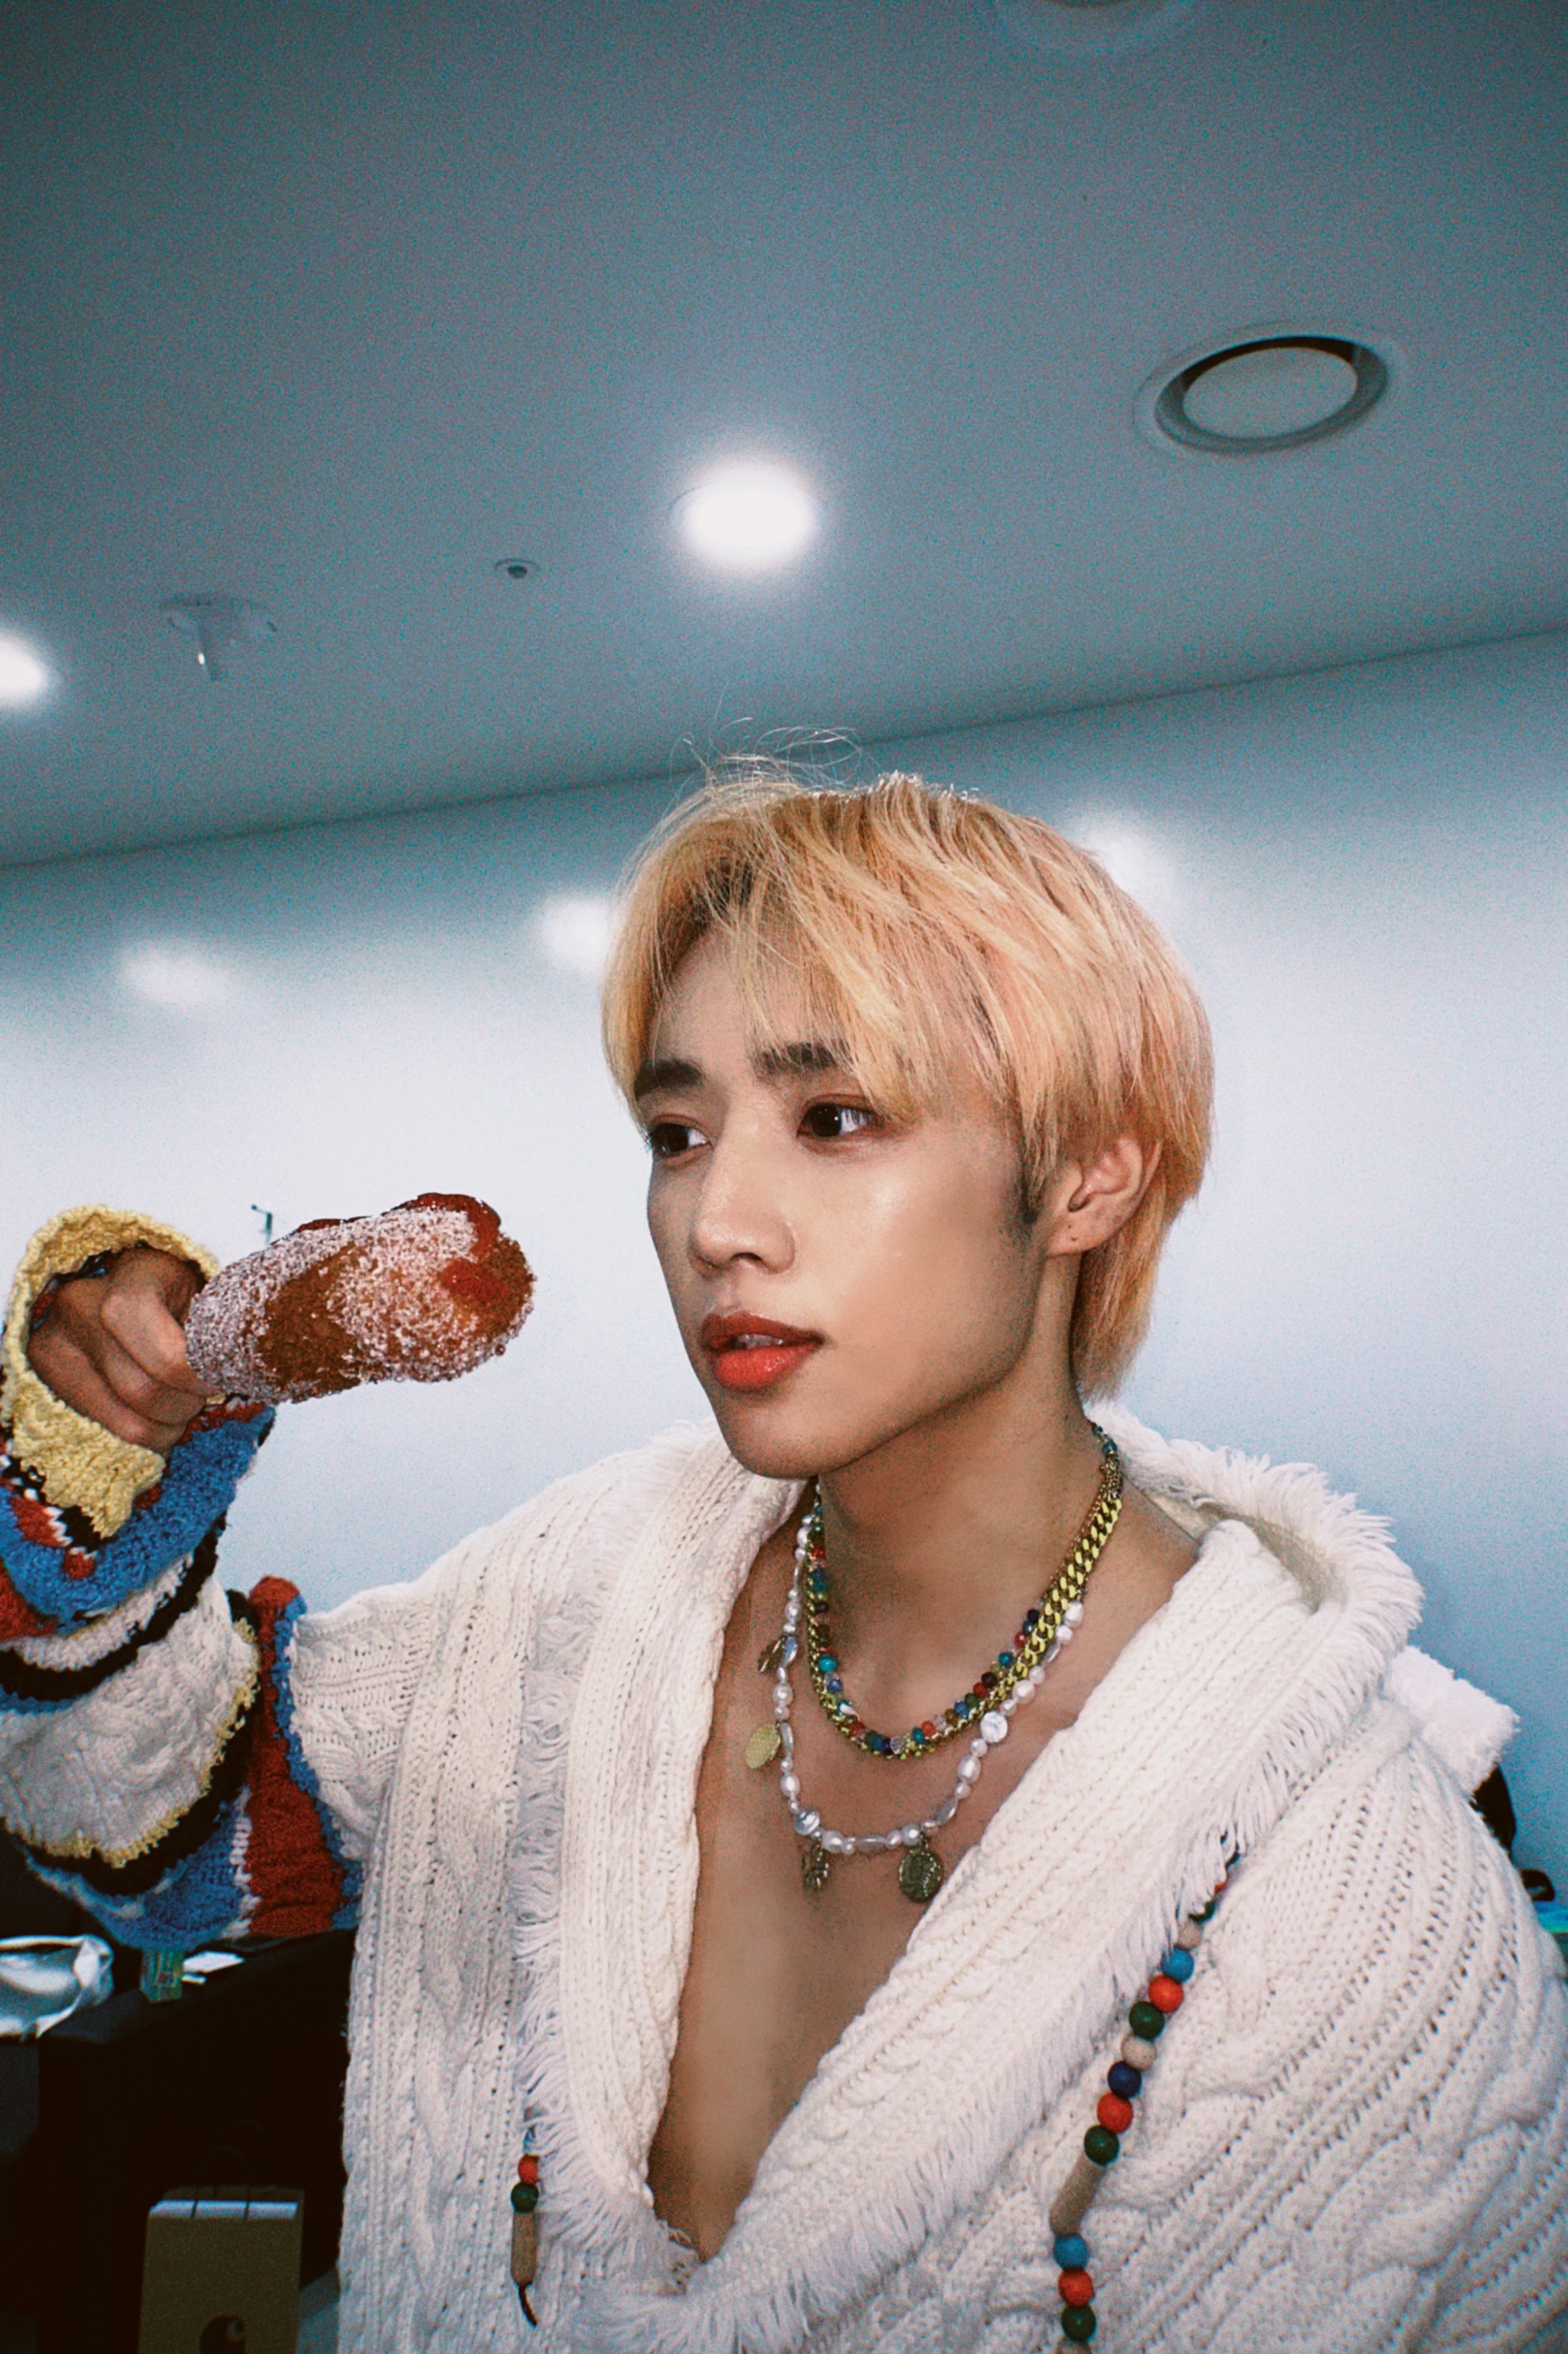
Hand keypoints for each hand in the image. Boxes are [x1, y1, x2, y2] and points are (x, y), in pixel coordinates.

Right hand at [27, 1247, 207, 1453]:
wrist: (124, 1286)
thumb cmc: (175, 1294)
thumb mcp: (204, 1296)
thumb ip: (216, 1333)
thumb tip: (231, 1375)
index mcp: (134, 1276)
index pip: (164, 1350)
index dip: (193, 1377)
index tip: (216, 1379)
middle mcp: (81, 1304)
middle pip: (143, 1391)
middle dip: (185, 1406)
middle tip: (201, 1395)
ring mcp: (54, 1341)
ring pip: (125, 1422)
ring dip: (166, 1427)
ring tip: (179, 1406)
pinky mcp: (44, 1374)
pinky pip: (102, 1432)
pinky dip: (142, 1438)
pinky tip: (155, 1418)